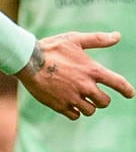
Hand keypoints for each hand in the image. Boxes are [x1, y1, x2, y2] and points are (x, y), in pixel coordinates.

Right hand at [17, 32, 133, 119]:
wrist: (26, 60)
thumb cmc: (50, 48)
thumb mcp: (74, 39)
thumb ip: (98, 39)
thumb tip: (118, 36)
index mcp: (92, 71)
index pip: (118, 83)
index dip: (127, 90)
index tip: (130, 94)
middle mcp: (86, 86)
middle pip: (105, 102)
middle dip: (100, 99)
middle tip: (92, 94)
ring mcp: (73, 97)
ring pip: (90, 110)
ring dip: (86, 106)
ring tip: (77, 98)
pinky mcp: (59, 105)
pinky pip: (74, 115)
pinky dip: (73, 111)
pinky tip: (67, 102)